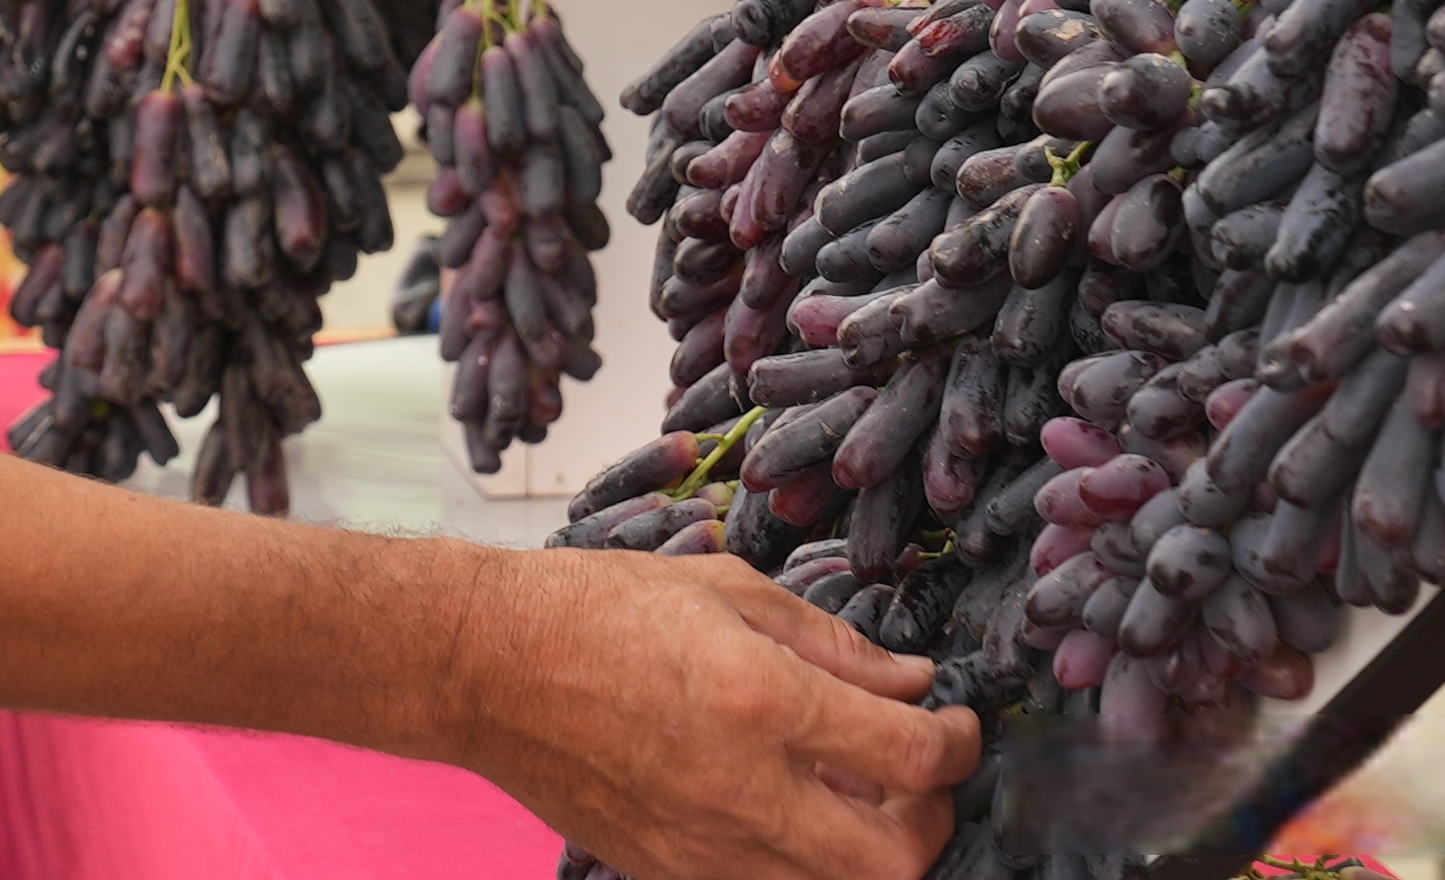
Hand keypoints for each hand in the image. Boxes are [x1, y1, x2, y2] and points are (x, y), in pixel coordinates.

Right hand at [444, 550, 979, 879]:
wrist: (485, 666)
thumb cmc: (594, 608)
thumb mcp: (726, 592)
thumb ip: (832, 644)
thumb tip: (911, 684)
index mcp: (759, 700)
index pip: (911, 755)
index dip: (959, 744)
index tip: (957, 724)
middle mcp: (739, 789)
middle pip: (895, 860)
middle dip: (933, 821)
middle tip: (920, 775)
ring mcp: (700, 844)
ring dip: (871, 851)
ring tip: (858, 795)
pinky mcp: (665, 870)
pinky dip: (801, 861)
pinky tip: (791, 808)